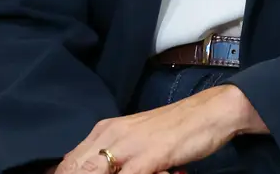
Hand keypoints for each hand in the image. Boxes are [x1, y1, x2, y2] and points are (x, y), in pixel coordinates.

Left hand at [55, 85, 265, 173]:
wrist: (211, 112)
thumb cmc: (176, 129)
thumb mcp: (138, 139)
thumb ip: (115, 155)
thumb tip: (97, 168)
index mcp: (106, 129)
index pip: (68, 162)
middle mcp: (111, 134)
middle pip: (73, 169)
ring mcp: (128, 146)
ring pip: (90, 173)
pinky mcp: (147, 158)